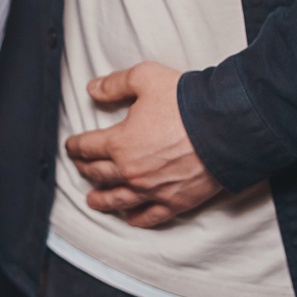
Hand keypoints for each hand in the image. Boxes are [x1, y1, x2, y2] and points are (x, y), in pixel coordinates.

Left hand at [65, 61, 220, 228]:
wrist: (226, 127)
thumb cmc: (185, 101)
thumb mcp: (145, 78)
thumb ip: (115, 84)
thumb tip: (92, 89)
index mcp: (119, 142)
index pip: (87, 146)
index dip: (75, 146)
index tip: (71, 146)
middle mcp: (130, 171)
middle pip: (99, 174)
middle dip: (86, 170)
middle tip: (81, 168)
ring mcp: (152, 190)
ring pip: (118, 199)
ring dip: (102, 200)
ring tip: (93, 201)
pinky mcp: (175, 201)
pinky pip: (150, 216)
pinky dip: (137, 218)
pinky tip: (130, 218)